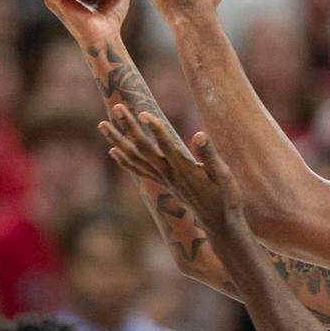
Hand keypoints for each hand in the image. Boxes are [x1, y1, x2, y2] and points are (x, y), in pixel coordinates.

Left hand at [99, 106, 244, 233]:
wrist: (219, 224)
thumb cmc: (226, 198)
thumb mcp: (224, 175)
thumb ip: (210, 155)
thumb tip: (199, 134)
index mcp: (185, 170)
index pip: (165, 145)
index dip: (155, 129)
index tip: (144, 113)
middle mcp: (169, 175)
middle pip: (143, 149)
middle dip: (130, 127)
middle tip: (119, 106)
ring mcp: (164, 180)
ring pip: (134, 159)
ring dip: (118, 141)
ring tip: (103, 124)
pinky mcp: (164, 184)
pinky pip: (138, 171)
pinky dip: (124, 160)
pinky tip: (113, 150)